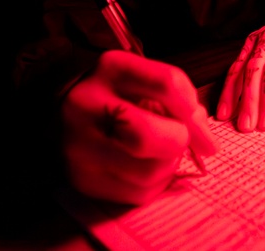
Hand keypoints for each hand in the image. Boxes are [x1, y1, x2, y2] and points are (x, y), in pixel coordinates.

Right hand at [60, 50, 218, 204]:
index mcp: (111, 69)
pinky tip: (145, 167)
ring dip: (168, 165)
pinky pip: (137, 194)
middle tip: (180, 139)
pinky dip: (154, 184)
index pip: (166, 83)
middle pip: (149, 136)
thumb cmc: (116, 94)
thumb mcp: (142, 79)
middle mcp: (87, 106)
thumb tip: (204, 139)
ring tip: (160, 152)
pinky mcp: (82, 180)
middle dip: (177, 141)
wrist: (59, 111)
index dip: (191, 106)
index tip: (199, 121)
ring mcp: (80, 147)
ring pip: (147, 172)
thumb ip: (178, 97)